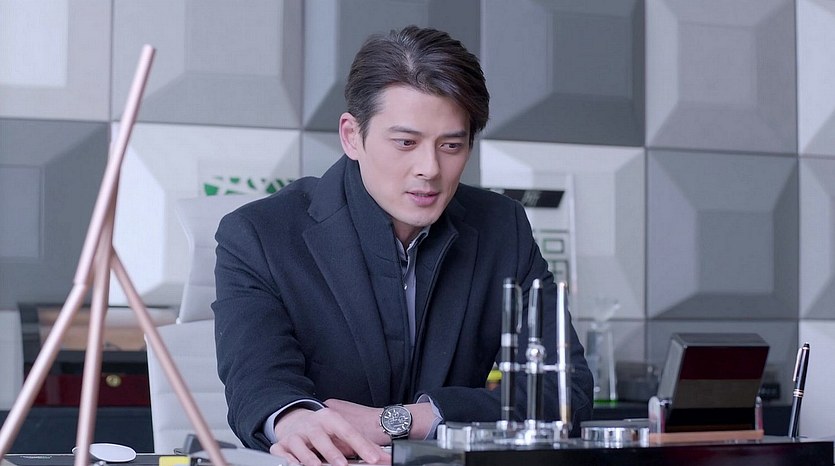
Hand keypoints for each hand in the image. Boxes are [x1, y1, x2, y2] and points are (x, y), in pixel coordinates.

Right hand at [270, 406, 389, 465]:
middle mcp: (312, 424)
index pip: (348, 431)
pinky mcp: (282, 444)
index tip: (374, 459)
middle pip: (321, 437)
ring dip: (308, 457)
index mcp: (330, 418)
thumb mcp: (344, 432)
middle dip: (331, 451)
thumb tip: (386, 459)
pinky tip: (294, 465)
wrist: (295, 419)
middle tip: (342, 464)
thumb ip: (365, 445)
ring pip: (299, 444)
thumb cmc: (325, 429)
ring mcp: (296, 434)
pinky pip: (281, 452)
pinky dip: (287, 459)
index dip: (361, 445)